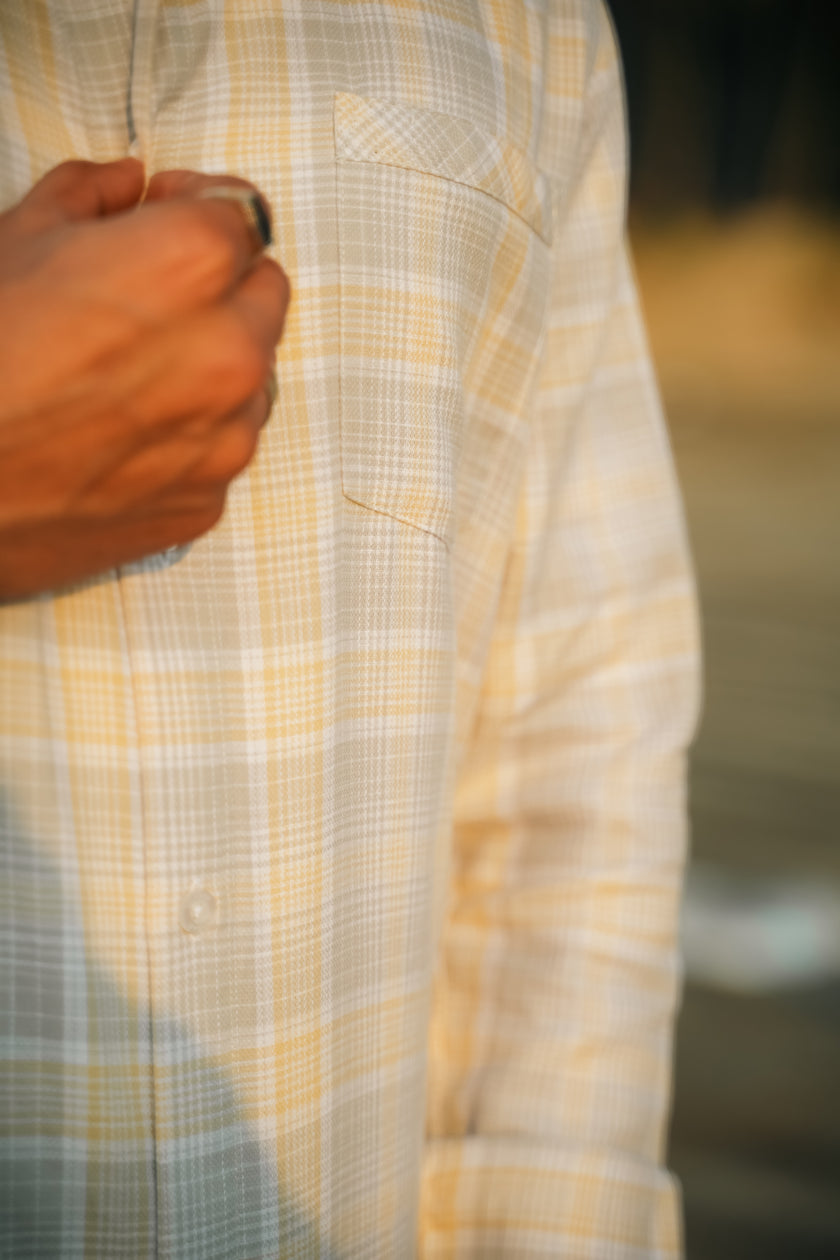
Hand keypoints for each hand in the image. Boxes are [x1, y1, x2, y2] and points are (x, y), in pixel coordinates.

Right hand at [0, 158, 289, 599]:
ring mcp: (225, 437)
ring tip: (122, 374)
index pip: (243, 214)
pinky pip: (220, 446)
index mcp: (190, 266)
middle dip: (214, 286)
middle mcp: (229, 353)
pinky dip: (186, 433)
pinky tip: (117, 431)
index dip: (193, 208)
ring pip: (251, 376)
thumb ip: (86, 195)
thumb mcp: (12, 240)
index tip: (162, 217)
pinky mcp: (207, 500)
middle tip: (142, 297)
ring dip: (208, 363)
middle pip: (261, 294)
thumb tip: (121, 184)